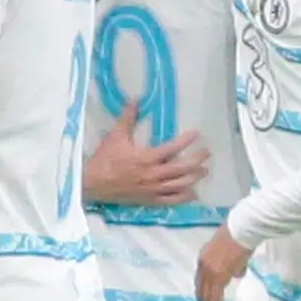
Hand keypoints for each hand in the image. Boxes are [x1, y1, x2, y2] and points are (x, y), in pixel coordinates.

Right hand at [84, 119, 205, 207]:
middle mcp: (153, 175)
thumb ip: (128, 118)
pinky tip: (193, 193)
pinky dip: (184, 197)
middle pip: (182, 169)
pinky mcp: (149, 200)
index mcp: (146, 158)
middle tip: (206, 153)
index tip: (196, 134)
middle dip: (197, 160)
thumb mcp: (116, 136)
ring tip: (204, 171)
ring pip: (180, 185)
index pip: (172, 148)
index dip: (186, 141)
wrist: (93, 184)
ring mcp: (152, 190)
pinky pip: (171, 200)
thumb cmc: (105, 159)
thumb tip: (136, 100)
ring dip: (195, 178)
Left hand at [193, 228, 249, 300]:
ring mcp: (209, 271)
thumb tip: (236, 274)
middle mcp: (202, 266)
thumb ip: (232, 265)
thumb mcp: (232, 252)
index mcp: (204, 259)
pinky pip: (214, 299)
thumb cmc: (241, 237)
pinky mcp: (217, 276)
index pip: (201, 283)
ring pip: (206, 299)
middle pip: (200, 293)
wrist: (243, 229)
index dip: (204, 297)